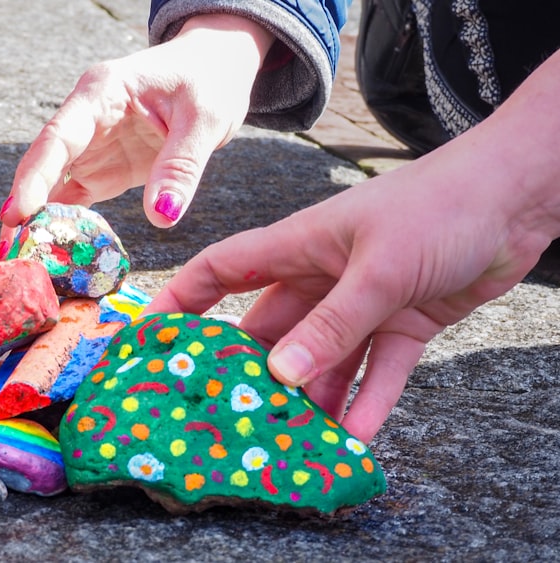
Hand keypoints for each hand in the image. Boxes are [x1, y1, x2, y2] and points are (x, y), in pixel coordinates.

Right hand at [0, 13, 273, 243]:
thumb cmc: (207, 82)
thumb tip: (162, 217)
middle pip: (44, 166)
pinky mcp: (101, 169)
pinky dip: (64, 228)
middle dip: (23, 209)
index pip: (58, 138)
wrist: (213, 69)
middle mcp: (85, 119)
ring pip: (53, 188)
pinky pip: (75, 200)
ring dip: (39, 224)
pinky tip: (54, 257)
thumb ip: (181, 166)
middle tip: (8, 254)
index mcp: (101, 92)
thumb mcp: (205, 120)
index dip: (34, 178)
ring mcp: (90, 146)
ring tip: (23, 265)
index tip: (15, 214)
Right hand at [145, 134, 559, 441]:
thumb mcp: (378, 268)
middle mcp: (321, 276)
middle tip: (230, 412)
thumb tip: (280, 374)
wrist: (518, 195)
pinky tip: (356, 434)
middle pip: (270, 329)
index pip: (223, 270)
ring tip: (293, 439)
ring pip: (323, 357)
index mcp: (299, 245)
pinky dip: (368, 398)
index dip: (184, 298)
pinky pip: (377, 368)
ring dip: (311, 395)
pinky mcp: (402, 320)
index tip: (153, 336)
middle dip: (250, 369)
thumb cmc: (440, 205)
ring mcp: (361, 301)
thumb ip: (332, 324)